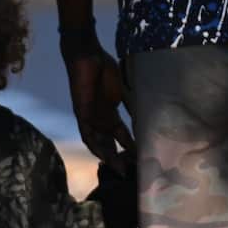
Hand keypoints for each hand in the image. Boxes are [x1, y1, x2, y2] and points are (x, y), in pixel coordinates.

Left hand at [61, 32, 133, 173]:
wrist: (88, 56)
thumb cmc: (105, 69)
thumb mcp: (123, 90)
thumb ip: (132, 105)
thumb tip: (145, 118)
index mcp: (110, 115)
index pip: (122, 136)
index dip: (130, 147)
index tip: (141, 158)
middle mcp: (100, 120)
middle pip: (110, 144)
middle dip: (120, 158)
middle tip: (131, 171)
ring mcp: (90, 119)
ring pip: (99, 144)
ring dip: (108, 157)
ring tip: (119, 169)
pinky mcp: (82, 115)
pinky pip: (87, 135)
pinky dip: (95, 145)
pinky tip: (103, 156)